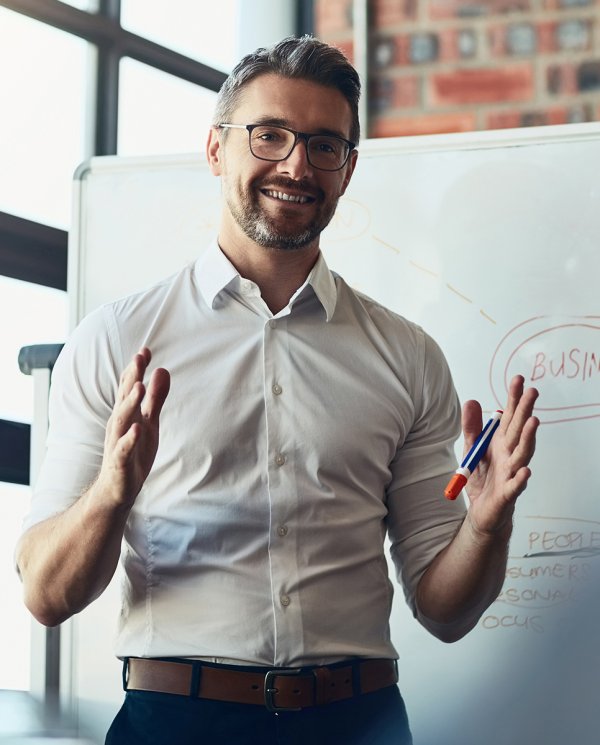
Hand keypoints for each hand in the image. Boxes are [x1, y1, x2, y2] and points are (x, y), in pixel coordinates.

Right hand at [97, 347, 169, 509]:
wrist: (117, 488)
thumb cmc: (134, 451)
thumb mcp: (150, 422)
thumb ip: (156, 398)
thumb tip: (162, 369)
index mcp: (126, 413)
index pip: (128, 387)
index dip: (136, 369)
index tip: (145, 349)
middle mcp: (119, 424)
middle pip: (124, 398)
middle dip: (131, 377)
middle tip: (139, 358)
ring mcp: (117, 443)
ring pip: (122, 420)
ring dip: (130, 403)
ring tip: (139, 387)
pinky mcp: (119, 463)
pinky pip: (123, 449)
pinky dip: (129, 438)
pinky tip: (138, 428)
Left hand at [461, 375, 538, 537]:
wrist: (482, 511)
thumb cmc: (482, 478)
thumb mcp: (472, 449)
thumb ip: (471, 427)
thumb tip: (471, 401)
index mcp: (501, 442)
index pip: (510, 417)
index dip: (514, 399)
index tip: (518, 379)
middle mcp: (510, 454)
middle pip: (519, 431)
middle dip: (525, 411)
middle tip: (532, 392)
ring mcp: (511, 473)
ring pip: (522, 454)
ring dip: (528, 438)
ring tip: (533, 422)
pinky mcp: (508, 493)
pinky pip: (515, 485)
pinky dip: (520, 478)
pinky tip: (526, 471)